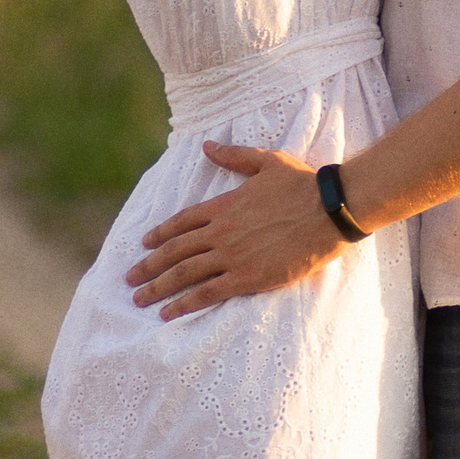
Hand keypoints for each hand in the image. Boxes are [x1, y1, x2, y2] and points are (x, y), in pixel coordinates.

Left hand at [126, 144, 343, 316]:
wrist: (330, 210)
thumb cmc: (303, 184)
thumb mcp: (266, 162)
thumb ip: (234, 156)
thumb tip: (207, 145)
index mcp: (223, 205)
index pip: (181, 222)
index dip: (159, 234)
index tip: (144, 245)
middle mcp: (220, 232)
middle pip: (174, 251)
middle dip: (148, 266)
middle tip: (129, 279)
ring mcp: (231, 256)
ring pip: (184, 273)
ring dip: (158, 287)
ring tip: (139, 298)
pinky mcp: (247, 278)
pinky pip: (207, 293)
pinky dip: (183, 304)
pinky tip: (168, 313)